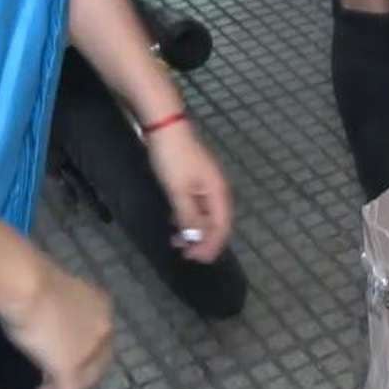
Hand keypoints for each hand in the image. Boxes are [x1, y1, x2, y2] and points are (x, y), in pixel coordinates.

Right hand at [0, 256, 112, 388]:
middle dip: (78, 376)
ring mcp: (89, 350)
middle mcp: (104, 329)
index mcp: (103, 309)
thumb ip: (64, 317)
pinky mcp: (71, 367)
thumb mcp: (58, 299)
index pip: (101, 340)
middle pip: (98, 363)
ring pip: (85, 380)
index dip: (85, 355)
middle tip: (53, 383)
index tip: (62, 359)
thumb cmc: (36, 286)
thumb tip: (52, 330)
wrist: (29, 288)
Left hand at [148, 122, 233, 262]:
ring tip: (177, 243)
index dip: (212, 245)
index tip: (197, 260)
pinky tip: (176, 223)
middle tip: (187, 256)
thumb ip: (189, 216)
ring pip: (206, 214)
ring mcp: (207, 183)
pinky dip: (189, 218)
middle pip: (217, 221)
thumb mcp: (178, 191)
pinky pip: (197, 206)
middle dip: (204, 241)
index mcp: (218, 192)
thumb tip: (198, 239)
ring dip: (195, 230)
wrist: (166, 127)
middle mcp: (217, 189)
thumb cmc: (173, 160)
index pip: (222, 226)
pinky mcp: (195, 179)